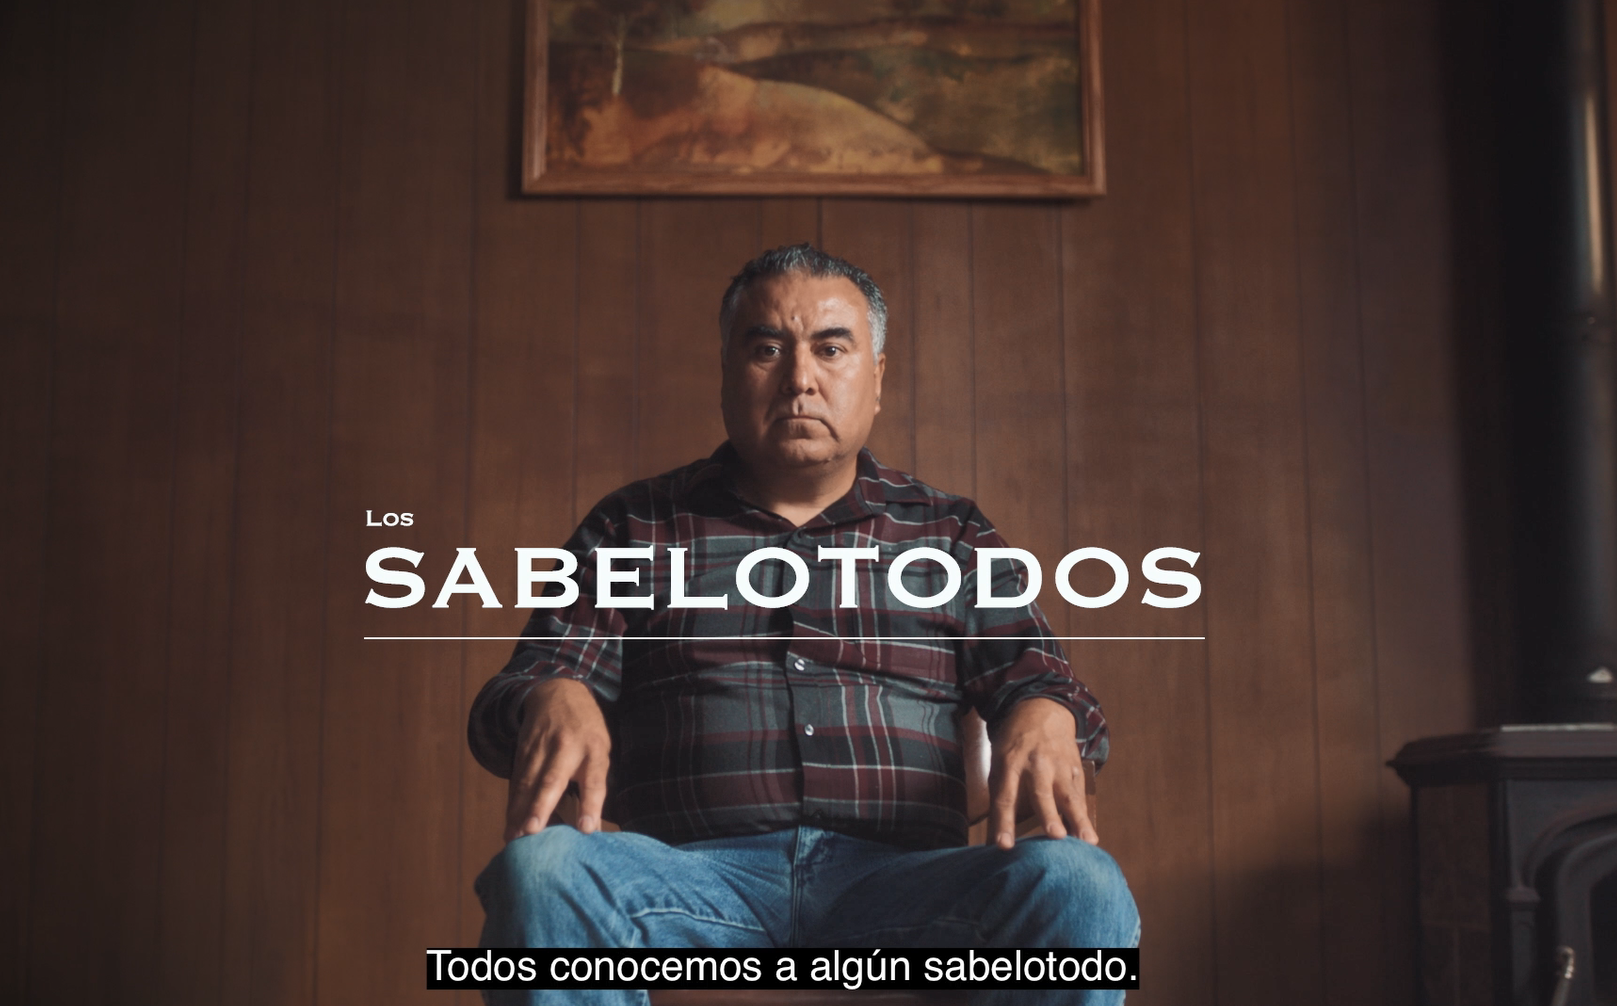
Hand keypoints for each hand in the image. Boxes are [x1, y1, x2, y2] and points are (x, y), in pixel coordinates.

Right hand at [504, 678, 610, 842]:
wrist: (557, 693)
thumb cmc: (586, 731)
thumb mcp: (601, 749)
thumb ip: (596, 785)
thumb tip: (592, 829)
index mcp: (594, 749)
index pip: (594, 780)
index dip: (590, 805)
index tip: (586, 830)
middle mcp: (566, 747)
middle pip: (553, 780)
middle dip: (541, 806)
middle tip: (532, 832)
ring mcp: (541, 747)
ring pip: (528, 782)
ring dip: (520, 811)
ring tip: (514, 838)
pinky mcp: (523, 749)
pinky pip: (517, 779)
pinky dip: (513, 802)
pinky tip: (510, 823)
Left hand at [987, 697, 1097, 849]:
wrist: (1042, 712)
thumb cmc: (1014, 746)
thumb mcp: (999, 763)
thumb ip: (999, 799)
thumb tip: (993, 842)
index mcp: (1009, 763)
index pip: (1005, 797)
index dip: (1003, 822)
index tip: (1003, 845)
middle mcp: (1035, 765)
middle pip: (1041, 793)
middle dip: (1048, 814)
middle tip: (1055, 836)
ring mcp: (1058, 766)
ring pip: (1069, 795)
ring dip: (1078, 819)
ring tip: (1087, 841)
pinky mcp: (1075, 769)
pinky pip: (1080, 795)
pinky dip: (1084, 816)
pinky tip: (1089, 837)